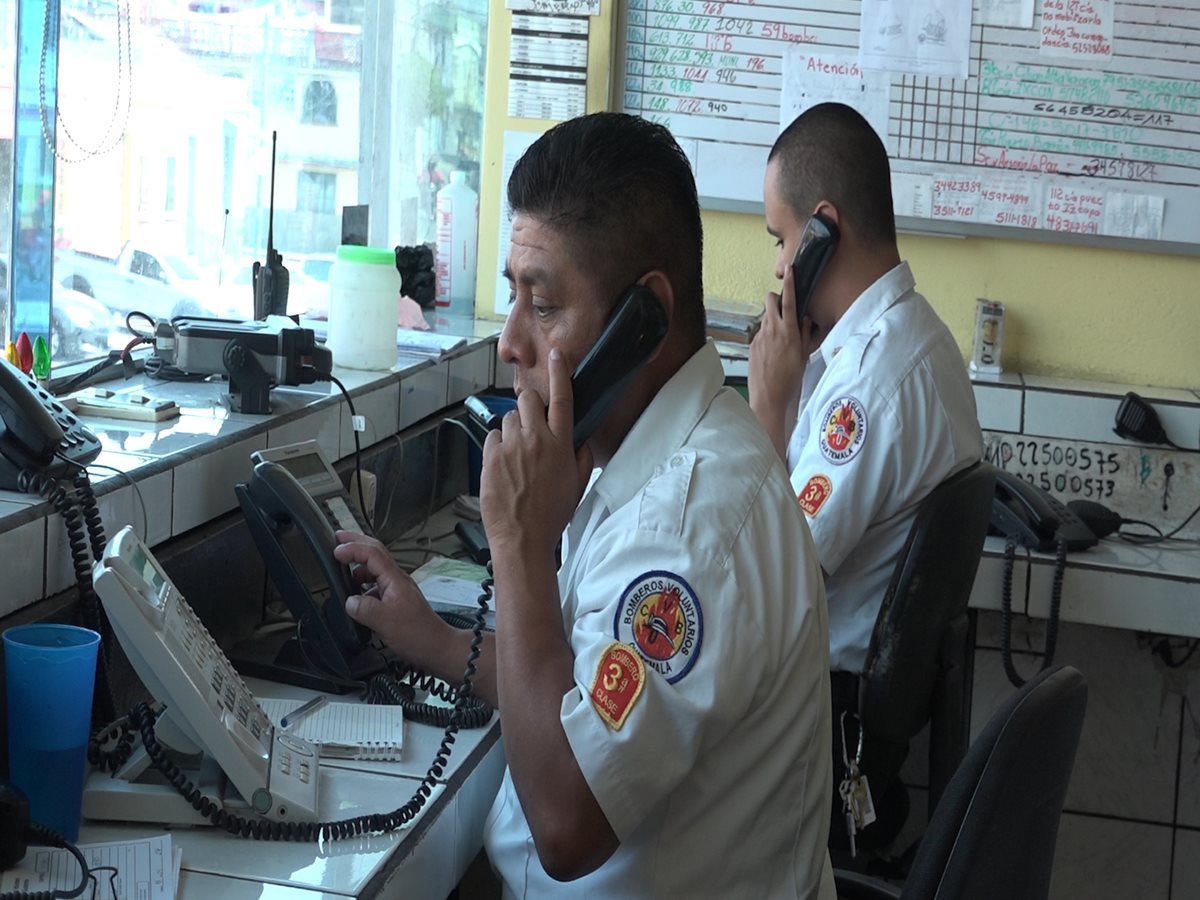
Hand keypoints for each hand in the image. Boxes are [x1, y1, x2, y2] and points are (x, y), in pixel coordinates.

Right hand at [333, 530, 448, 660]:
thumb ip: (364, 609)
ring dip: (358, 565)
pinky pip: (377, 586)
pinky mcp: (397, 602)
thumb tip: (348, 602)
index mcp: (395, 580)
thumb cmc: (420, 635)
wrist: (438, 648)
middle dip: (356, 543)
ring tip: (343, 567)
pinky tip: (357, 597)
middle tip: (338, 538)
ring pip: (376, 569)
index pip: (372, 553)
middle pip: (376, 553)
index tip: (336, 550)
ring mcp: (398, 590)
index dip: (353, 548)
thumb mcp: (386, 622)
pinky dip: (363, 585)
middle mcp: (397, 581)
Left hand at [480, 348, 591, 557]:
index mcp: (561, 445)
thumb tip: (579, 443)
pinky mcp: (490, 457)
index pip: (562, 398)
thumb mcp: (577, 487)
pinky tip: (504, 466)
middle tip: (531, 426)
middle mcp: (536, 440)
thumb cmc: (552, 516)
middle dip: (529, 406)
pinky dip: (498, 446)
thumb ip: (580, 459)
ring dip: (513, 430)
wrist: (523, 539)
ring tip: (517, 455)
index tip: (556, 354)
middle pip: (529, 399)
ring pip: (509, 419)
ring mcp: (511, 447)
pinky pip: (493, 437)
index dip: (559, 372)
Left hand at [749, 266, 819, 415]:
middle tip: (783, 309)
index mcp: (788, 332)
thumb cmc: (790, 380)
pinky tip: (772, 353)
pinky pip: (760, 334)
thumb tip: (807, 320)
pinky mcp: (751, 346)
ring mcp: (759, 337)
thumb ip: (805, 335)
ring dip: (772, 320)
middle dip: (776, 299)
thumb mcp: (803, 357)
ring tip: (780, 339)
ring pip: (765, 317)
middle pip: (769, 300)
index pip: (789, 300)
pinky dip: (767, 337)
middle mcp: (771, 331)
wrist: (768, 398)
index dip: (790, 283)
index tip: (790, 269)